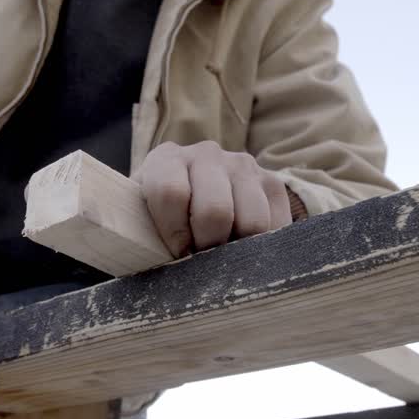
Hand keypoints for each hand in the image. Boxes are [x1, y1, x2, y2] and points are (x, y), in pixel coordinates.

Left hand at [135, 141, 293, 257]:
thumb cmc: (160, 217)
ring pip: (252, 222)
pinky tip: (243, 247)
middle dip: (208, 246)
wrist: (193, 193)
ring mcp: (242, 165)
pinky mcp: (271, 182)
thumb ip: (142, 235)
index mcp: (166, 160)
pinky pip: (276, 226)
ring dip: (237, 249)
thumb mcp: (142, 221)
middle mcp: (206, 154)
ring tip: (223, 253)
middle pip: (215, 211)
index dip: (174, 234)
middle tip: (202, 259)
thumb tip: (163, 263)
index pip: (171, 193)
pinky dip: (262, 247)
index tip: (177, 253)